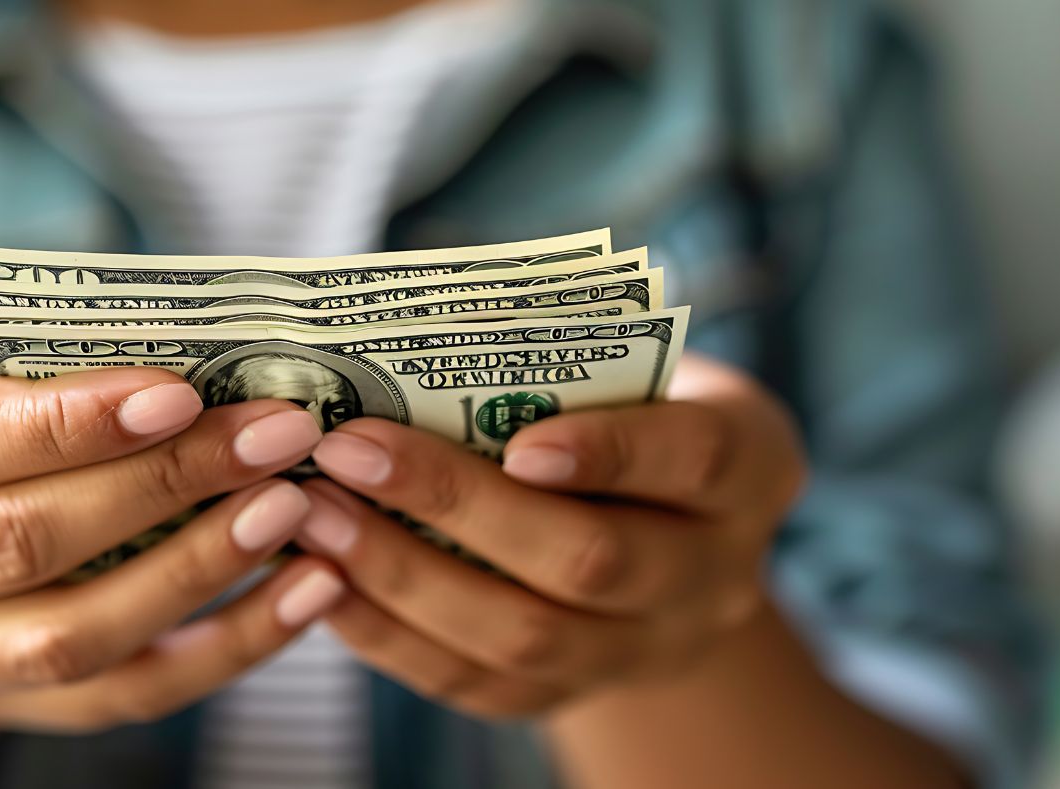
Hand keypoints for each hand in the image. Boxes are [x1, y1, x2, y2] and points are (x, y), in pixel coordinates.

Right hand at [0, 316, 344, 732]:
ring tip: (293, 512)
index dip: (66, 421)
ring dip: (196, 575)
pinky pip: (111, 698)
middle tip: (275, 437)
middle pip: (8, 546)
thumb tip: (202, 338)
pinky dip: (219, 651)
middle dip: (159, 489)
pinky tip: (301, 595)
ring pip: (63, 641)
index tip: (182, 391)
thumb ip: (36, 343)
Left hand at [295, 353, 805, 718]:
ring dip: (402, 576)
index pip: (692, 460)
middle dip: (457, 505)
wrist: (658, 529)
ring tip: (312, 515)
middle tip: (347, 449)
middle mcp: (713, 574)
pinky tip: (322, 582)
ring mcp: (643, 649)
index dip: (609, 454)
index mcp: (747, 465)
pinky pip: (476, 685)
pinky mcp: (567, 694)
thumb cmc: (623, 404)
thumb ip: (555, 350)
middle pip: (591, 561)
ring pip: (526, 639)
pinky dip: (390, 637)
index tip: (519, 442)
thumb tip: (402, 324)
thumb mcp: (633, 362)